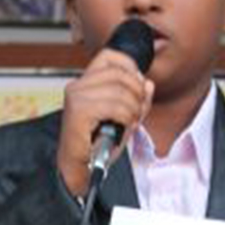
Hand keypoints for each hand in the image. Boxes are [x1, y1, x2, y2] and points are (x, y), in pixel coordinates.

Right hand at [57, 49, 153, 196]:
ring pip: (120, 91)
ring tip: (131, 122)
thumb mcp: (125, 117)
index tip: (138, 87)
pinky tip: (123, 126)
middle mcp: (78, 85)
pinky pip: (114, 106)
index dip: (131, 68)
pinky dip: (126, 117)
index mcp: (86, 83)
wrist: (80, 167)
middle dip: (137, 93)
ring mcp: (77, 97)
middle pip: (120, 73)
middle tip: (138, 111)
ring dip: (133, 108)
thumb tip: (148, 84)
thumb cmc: (97, 145)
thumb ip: (138, 100)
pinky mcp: (79, 111)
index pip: (111, 56)